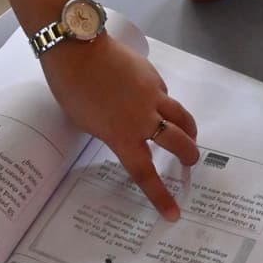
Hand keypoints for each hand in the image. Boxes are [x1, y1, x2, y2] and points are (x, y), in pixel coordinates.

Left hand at [41, 36, 199, 220]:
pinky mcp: (153, 76)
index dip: (160, 196)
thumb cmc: (71, 90)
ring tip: (190, 136)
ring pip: (181, 117)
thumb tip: (127, 133)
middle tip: (190, 163)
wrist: (78, 49)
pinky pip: (165, 95)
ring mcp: (152, 95)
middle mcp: (143, 119)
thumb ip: (111, 132)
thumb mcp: (86, 123)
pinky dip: (165, 104)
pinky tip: (157, 102)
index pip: (146, 173)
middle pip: (177, 142)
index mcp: (122, 136)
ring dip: (189, 130)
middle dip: (188, 156)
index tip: (173, 213)